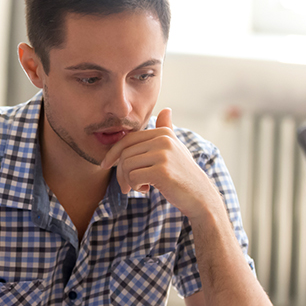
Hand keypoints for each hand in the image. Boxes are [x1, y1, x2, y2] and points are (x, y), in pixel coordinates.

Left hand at [100, 108, 220, 219]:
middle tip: (127, 185)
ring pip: (127, 166)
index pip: (127, 140)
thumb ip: (167, 130)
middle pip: (125, 154)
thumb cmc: (183, 173)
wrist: (199, 195)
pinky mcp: (161, 171)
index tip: (106, 164)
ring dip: (129, 181)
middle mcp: (163, 140)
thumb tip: (166, 110)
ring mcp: (163, 154)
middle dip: (121, 172)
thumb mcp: (175, 148)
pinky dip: (135, 186)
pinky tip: (147, 189)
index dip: (113, 152)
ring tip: (141, 186)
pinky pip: (132, 177)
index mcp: (163, 133)